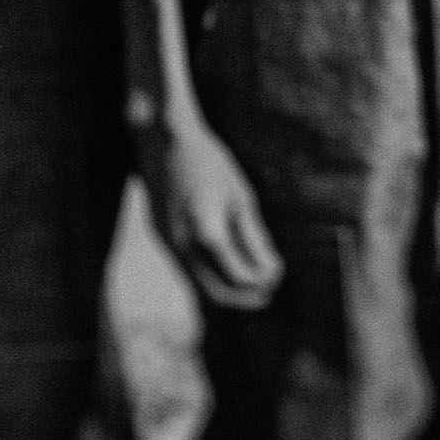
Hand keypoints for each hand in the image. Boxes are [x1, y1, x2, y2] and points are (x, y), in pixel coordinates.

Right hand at [138, 117, 282, 309]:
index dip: (261, 280)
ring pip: (197, 284)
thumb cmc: (210, 164)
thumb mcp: (241, 197)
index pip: (238, 274)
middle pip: (214, 291)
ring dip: (225, 289)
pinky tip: (227, 266)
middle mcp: (181, 244)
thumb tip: (272, 270)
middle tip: (267, 295)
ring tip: (252, 284)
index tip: (278, 274)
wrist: (165, 142)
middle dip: (243, 297)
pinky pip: (186, 269)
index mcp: (206, 230)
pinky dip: (209, 274)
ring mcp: (166, 243)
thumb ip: (255, 238)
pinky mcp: (160, 238)